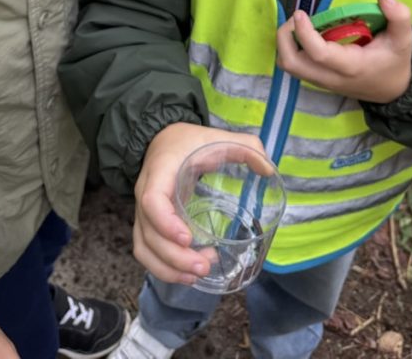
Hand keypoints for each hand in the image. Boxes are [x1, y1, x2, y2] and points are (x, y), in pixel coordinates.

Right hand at [133, 123, 266, 284]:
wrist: (163, 139)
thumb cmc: (190, 141)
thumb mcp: (217, 137)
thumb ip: (245, 147)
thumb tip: (268, 171)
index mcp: (160, 171)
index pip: (151, 201)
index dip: (166, 223)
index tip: (189, 238)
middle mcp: (145, 194)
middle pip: (149, 234)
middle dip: (175, 257)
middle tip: (205, 265)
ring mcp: (143, 211)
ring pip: (143, 248)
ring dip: (168, 268)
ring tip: (199, 274)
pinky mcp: (148, 224)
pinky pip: (146, 251)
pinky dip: (163, 268)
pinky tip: (187, 274)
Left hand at [275, 0, 411, 102]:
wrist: (392, 91)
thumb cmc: (395, 62)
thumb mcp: (404, 39)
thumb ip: (399, 16)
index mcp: (350, 66)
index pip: (319, 54)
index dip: (305, 33)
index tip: (301, 13)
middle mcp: (330, 76)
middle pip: (291, 63)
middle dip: (285, 37)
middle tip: (297, 18)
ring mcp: (321, 81)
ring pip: (288, 66)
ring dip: (285, 43)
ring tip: (299, 24)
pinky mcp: (317, 80)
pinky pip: (294, 66)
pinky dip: (291, 48)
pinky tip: (304, 34)